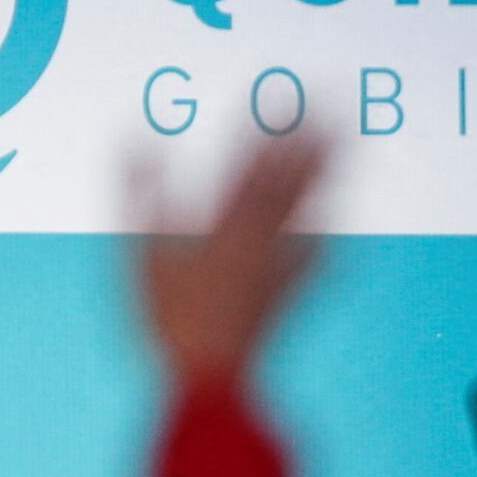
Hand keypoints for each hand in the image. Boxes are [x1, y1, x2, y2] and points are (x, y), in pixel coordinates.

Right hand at [132, 130, 325, 385]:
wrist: (211, 376)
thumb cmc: (170, 318)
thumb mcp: (142, 253)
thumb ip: (141, 193)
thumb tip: (137, 141)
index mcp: (223, 226)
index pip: (248, 167)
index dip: (264, 132)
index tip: (280, 100)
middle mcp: (257, 240)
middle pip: (287, 182)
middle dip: (306, 144)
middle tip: (332, 109)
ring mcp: (275, 267)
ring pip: (305, 211)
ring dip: (322, 177)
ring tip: (339, 151)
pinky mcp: (284, 294)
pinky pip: (312, 260)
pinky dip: (323, 239)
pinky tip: (332, 229)